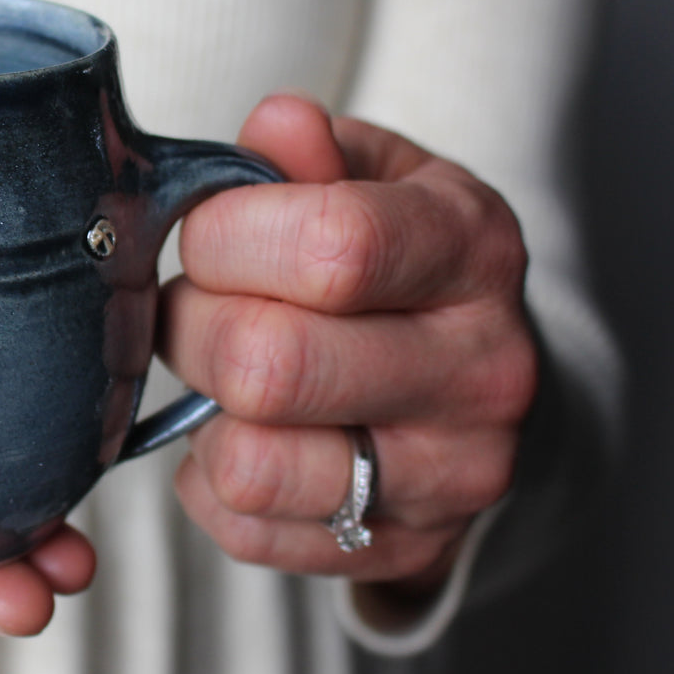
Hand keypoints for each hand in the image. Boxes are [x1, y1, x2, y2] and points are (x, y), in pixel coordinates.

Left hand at [160, 95, 534, 590]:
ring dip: (201, 414)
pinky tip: (249, 433)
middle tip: (199, 307)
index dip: (225, 237)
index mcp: (473, 250)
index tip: (211, 234)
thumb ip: (310, 153)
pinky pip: (244, 528)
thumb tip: (278, 123)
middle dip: (191, 326)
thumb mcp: (370, 178)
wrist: (477, 373)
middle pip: (267, 365)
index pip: (329, 248)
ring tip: (225, 376)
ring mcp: (451, 475)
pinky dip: (213, 479)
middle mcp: (482, 371)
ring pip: (249, 465)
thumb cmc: (398, 259)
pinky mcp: (404, 549)